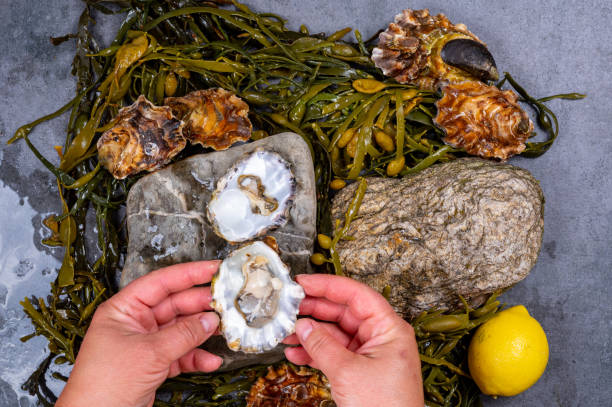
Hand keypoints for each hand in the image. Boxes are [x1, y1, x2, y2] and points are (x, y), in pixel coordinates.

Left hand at [56, 261, 222, 406]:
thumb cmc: (104, 385)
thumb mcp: (149, 353)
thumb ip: (184, 334)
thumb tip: (210, 319)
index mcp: (124, 309)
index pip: (161, 282)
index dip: (190, 274)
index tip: (214, 269)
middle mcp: (134, 323)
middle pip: (175, 305)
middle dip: (200, 306)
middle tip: (226, 302)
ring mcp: (144, 343)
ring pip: (181, 330)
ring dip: (202, 332)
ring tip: (223, 329)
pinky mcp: (153, 364)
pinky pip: (180, 353)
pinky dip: (195, 357)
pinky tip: (210, 360)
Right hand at [284, 274, 423, 406]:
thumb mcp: (348, 372)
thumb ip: (322, 346)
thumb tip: (303, 326)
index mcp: (389, 328)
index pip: (356, 295)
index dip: (328, 286)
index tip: (303, 283)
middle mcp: (381, 337)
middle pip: (343, 312)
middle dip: (314, 310)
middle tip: (290, 306)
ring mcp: (370, 355)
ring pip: (335, 334)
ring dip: (309, 334)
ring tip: (287, 333)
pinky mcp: (360, 371)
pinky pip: (334, 353)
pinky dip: (314, 353)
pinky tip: (295, 353)